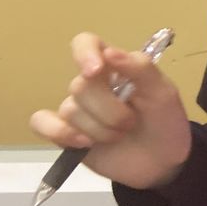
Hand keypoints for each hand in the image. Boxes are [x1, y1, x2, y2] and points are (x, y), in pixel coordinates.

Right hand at [29, 32, 191, 189]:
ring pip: (70, 110)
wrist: (162, 161)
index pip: (86, 43)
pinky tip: (84, 143)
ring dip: (99, 129)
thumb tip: (109, 52)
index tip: (96, 70)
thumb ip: (141, 69)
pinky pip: (42, 123)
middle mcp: (91, 84)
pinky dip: (60, 132)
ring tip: (119, 136)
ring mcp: (77, 109)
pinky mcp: (65, 134)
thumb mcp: (164, 93)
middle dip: (109, 110)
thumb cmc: (164, 121)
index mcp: (114, 66)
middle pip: (80, 86)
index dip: (85, 53)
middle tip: (131, 123)